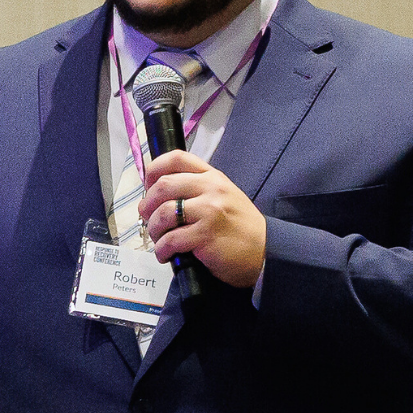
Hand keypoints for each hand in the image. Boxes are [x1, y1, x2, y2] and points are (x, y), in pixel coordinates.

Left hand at [139, 150, 265, 287]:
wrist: (265, 251)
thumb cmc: (240, 226)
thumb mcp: (223, 196)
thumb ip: (196, 189)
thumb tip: (158, 195)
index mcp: (212, 176)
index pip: (177, 158)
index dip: (154, 170)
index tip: (148, 185)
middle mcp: (211, 189)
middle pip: (164, 185)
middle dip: (148, 203)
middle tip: (147, 216)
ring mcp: (209, 211)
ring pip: (164, 213)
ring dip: (154, 228)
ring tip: (158, 238)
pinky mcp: (206, 235)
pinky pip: (171, 239)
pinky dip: (162, 249)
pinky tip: (165, 254)